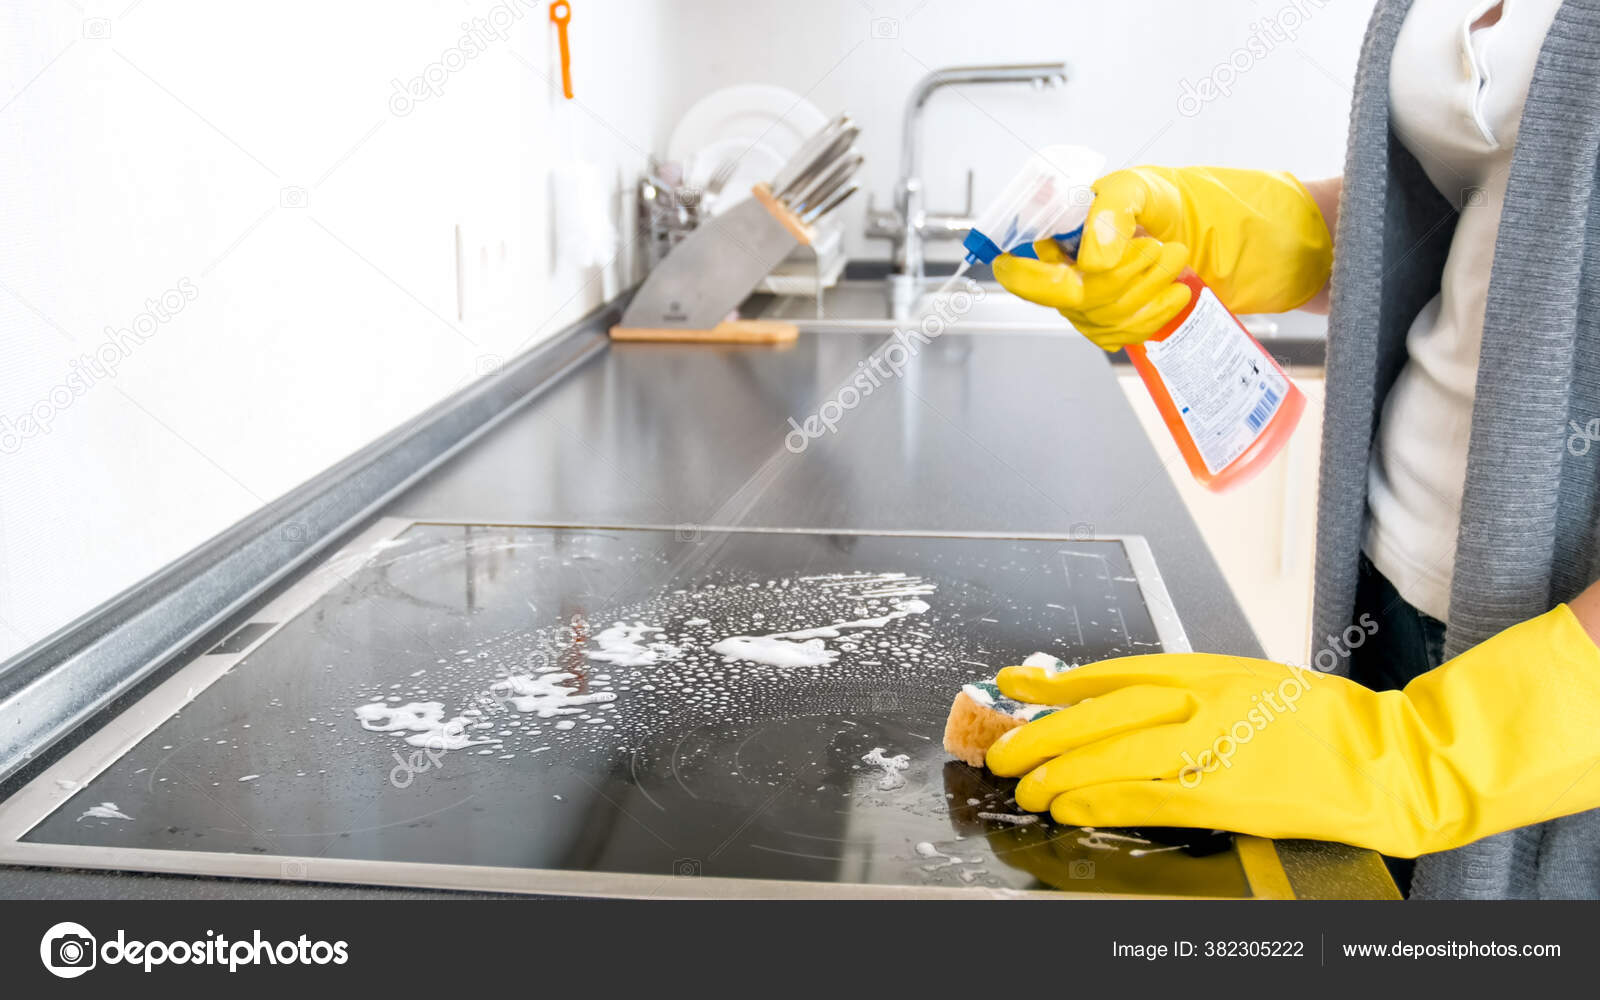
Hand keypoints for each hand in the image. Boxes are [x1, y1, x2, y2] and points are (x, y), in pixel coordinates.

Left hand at [984, 606, 1599, 857]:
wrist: (1385, 757)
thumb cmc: (1320, 721)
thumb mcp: (1245, 683)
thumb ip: (1184, 691)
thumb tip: (1118, 703)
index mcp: (1205, 669)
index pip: (1110, 673)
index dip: (1055, 684)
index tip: (1015, 687)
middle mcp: (1201, 700)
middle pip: (1099, 715)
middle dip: (1043, 735)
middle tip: (1005, 751)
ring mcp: (1212, 746)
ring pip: (1112, 756)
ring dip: (1061, 774)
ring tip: (1028, 787)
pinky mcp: (1225, 793)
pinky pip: (1147, 797)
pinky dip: (1102, 800)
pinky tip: (1072, 807)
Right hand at [992, 166, 1333, 348]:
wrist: (1277, 247)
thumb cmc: (1222, 207)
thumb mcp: (1163, 191)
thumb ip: (1116, 209)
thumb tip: (1089, 256)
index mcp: (1082, 221)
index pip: (1033, 259)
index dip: (1042, 272)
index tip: (1056, 271)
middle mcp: (1089, 257)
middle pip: (1066, 296)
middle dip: (1116, 283)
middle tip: (1165, 254)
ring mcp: (1111, 292)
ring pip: (1094, 320)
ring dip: (1140, 301)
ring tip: (1180, 271)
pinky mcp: (1137, 320)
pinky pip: (1119, 338)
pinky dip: (1147, 323)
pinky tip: (1177, 301)